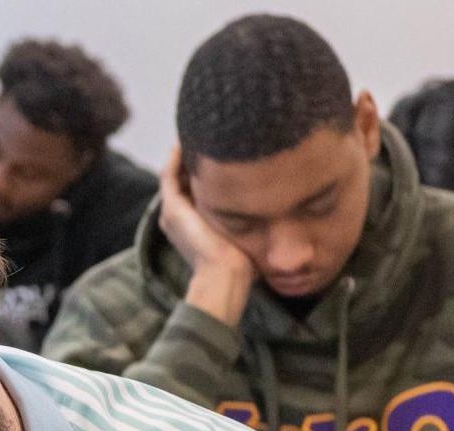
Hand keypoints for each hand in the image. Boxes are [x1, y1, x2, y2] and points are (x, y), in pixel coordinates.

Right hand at [158, 147, 254, 326]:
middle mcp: (176, 218)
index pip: (193, 190)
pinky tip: (191, 139)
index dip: (204, 170)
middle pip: (181, 179)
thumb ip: (254, 219)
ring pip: (173, 174)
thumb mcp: (248, 235)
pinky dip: (177, 155)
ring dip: (184, 153)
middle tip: (208, 135)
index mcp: (191, 226)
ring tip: (199, 131)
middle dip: (194, 158)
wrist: (226, 277)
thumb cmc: (243, 265)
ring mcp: (171, 213)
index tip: (222, 151)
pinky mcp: (173, 208)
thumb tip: (283, 206)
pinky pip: (170, 173)